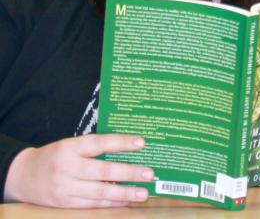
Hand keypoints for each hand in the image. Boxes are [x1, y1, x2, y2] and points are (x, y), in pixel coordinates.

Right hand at [4, 134, 151, 207]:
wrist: (23, 175)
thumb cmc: (55, 158)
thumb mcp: (70, 146)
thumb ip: (93, 149)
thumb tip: (128, 152)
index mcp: (70, 148)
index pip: (99, 143)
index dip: (121, 142)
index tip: (142, 143)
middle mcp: (67, 167)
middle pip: (103, 170)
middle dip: (129, 172)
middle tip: (149, 173)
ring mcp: (66, 187)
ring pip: (100, 191)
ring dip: (124, 193)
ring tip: (143, 193)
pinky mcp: (65, 202)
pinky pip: (93, 203)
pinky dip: (111, 202)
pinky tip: (126, 201)